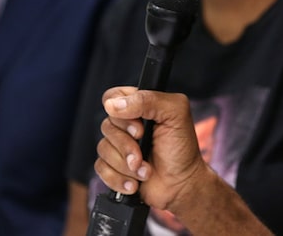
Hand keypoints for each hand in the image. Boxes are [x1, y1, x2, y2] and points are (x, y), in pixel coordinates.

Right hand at [94, 86, 207, 212]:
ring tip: (144, 171)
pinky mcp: (113, 166)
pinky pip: (100, 168)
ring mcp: (119, 145)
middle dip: (127, 145)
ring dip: (126, 165)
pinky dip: (118, 178)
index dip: (121, 113)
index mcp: (140, 105)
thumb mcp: (175, 114)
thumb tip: (113, 105)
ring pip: (103, 149)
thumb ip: (148, 100)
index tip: (140, 129)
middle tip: (144, 153)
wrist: (182, 185)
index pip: (113, 97)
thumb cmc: (182, 148)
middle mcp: (127, 124)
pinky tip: (134, 182)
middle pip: (106, 126)